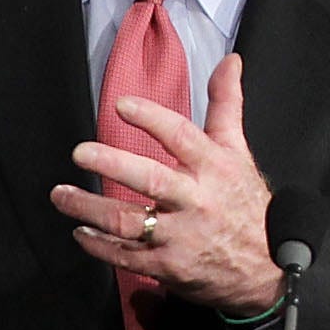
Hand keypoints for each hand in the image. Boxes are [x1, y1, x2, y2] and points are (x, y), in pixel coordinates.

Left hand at [51, 53, 281, 312]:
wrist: (267, 269)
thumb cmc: (246, 205)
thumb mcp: (239, 152)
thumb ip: (227, 105)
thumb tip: (230, 61)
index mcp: (214, 168)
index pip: (181, 136)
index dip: (151, 118)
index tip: (121, 105)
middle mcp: (197, 201)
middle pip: (151, 180)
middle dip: (112, 164)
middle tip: (80, 153)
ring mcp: (182, 236)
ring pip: (128, 221)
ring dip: (89, 209)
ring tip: (61, 195)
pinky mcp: (169, 266)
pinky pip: (126, 256)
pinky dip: (99, 246)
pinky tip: (80, 233)